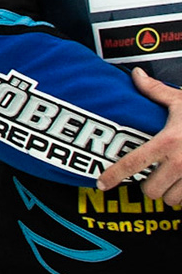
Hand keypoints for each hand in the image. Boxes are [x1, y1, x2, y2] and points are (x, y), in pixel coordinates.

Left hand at [98, 68, 181, 202]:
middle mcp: (180, 163)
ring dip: (167, 193)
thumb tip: (137, 74)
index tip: (101, 184)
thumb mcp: (181, 101)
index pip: (132, 163)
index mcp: (167, 141)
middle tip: (151, 176)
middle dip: (148, 186)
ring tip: (170, 180)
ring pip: (170, 199)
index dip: (113, 176)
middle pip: (150, 190)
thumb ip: (156, 91)